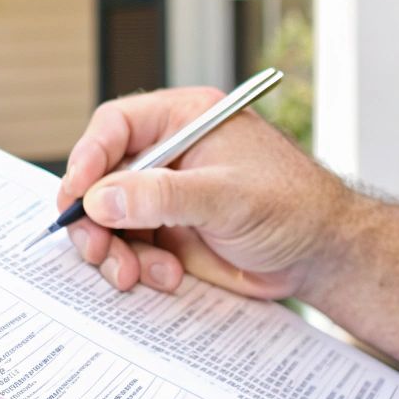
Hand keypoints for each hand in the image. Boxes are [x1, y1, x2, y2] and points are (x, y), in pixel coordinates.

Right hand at [58, 87, 358, 297]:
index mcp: (184, 120)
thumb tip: (102, 199)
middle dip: (93, 217)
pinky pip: (131, 247)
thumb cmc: (294, 207)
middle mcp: (168, 154)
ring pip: (109, 218)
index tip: (77, 195)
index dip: (88, 158)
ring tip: (131, 274)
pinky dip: (137, 267)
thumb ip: (162, 196)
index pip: (115, 126)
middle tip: (95, 248)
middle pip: (102, 177)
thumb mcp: (227, 196)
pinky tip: (166, 278)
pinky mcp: (169, 232)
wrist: (322, 256)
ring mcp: (166, 195)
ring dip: (113, 250)